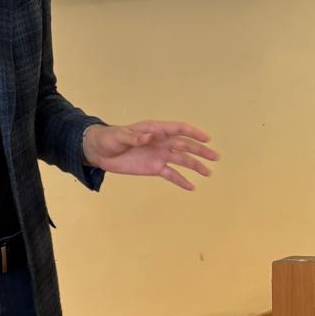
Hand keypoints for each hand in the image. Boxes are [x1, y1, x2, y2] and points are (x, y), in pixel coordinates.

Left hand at [82, 122, 217, 190]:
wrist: (99, 152)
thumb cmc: (109, 139)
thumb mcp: (119, 136)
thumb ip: (133, 137)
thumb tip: (147, 138)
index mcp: (154, 130)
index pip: (178, 129)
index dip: (193, 132)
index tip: (206, 138)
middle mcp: (160, 141)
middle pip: (185, 145)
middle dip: (200, 150)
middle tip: (215, 156)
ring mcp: (159, 155)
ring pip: (181, 160)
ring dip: (195, 165)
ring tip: (208, 173)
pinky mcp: (154, 168)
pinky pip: (171, 174)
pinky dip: (181, 180)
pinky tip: (192, 187)